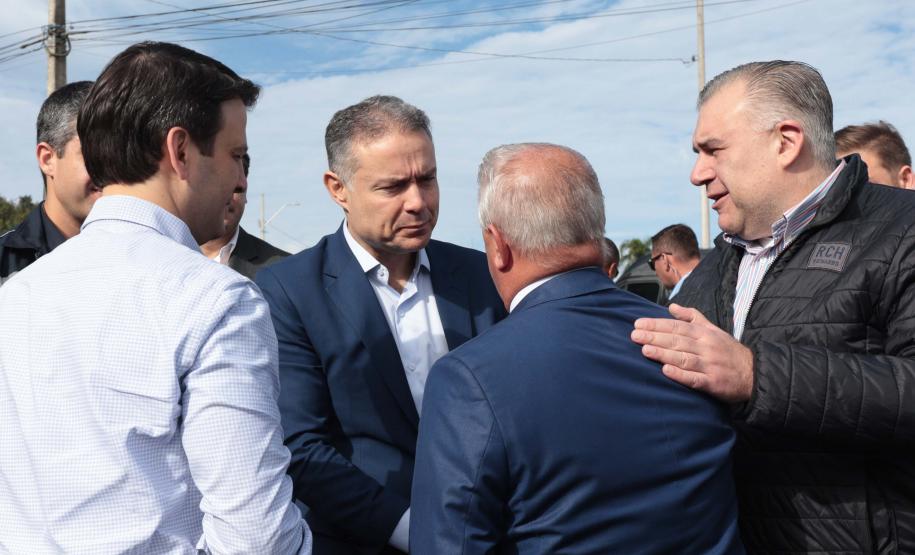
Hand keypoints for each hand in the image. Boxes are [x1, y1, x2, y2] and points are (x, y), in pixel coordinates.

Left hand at [630, 303, 753, 402]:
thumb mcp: (713, 329)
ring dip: (664, 354)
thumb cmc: (728, 351)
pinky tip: (666, 371)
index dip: (657, 325)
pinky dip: (681, 375)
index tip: (638, 324)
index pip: (677, 326)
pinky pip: (695, 378)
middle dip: (655, 337)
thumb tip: (671, 306)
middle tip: (634, 335)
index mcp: (704, 333)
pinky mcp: (713, 383)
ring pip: (684, 358)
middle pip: (677, 341)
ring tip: (645, 350)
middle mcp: (706, 347)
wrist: (753, 373)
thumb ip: (692, 316)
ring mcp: (710, 365)